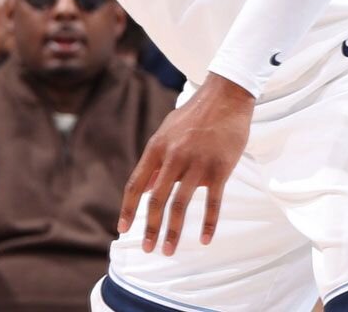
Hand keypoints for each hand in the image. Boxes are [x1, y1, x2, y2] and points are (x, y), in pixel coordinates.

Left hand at [117, 74, 253, 254]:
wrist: (225, 97)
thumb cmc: (194, 116)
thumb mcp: (167, 132)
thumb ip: (157, 160)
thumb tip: (147, 187)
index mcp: (156, 148)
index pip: (136, 184)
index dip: (128, 208)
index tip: (122, 229)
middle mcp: (174, 157)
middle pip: (157, 199)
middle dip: (150, 228)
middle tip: (147, 249)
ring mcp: (198, 164)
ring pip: (181, 205)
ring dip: (174, 231)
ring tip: (168, 250)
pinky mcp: (220, 169)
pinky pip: (213, 203)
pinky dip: (209, 223)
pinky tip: (205, 240)